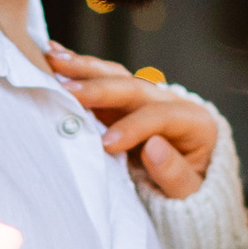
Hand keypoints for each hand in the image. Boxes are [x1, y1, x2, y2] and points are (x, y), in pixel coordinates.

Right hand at [46, 44, 220, 198]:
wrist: (187, 184)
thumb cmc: (188, 193)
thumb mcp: (189, 193)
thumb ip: (174, 173)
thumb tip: (152, 147)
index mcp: (195, 122)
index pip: (161, 116)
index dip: (133, 127)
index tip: (106, 144)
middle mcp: (172, 101)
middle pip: (135, 88)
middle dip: (99, 89)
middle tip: (67, 91)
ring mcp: (147, 98)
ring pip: (116, 76)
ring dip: (83, 67)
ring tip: (53, 59)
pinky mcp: (126, 102)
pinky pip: (104, 80)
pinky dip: (80, 69)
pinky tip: (55, 55)